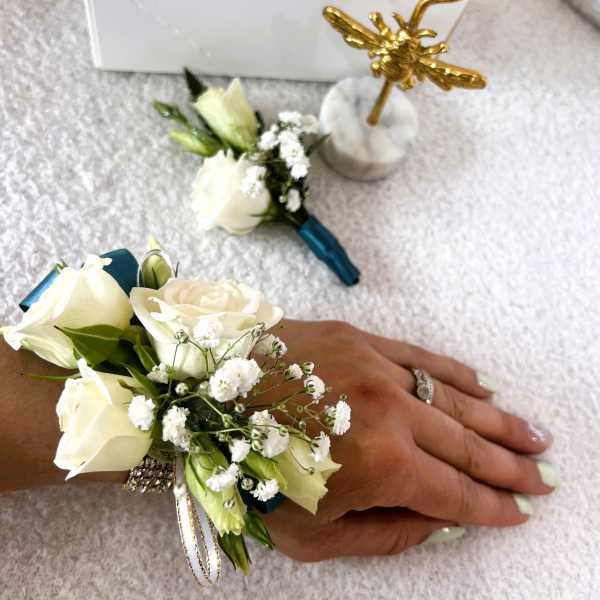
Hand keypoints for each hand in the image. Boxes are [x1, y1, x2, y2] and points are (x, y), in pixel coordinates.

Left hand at [264, 320, 556, 560]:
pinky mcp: (357, 338)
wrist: (197, 397)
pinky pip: (419, 356)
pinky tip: (482, 386)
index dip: (491, 506)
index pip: (455, 493)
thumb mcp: (313, 534)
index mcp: (380, 465)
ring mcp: (375, 367)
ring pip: (452, 397)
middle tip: (543, 472)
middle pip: (466, 444)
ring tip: (531, 433)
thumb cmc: (246, 472)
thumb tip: (439, 520)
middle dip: (508, 464)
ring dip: (496, 419)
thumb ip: (385, 533)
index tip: (519, 510)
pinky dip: (454, 373)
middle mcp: (390, 410)